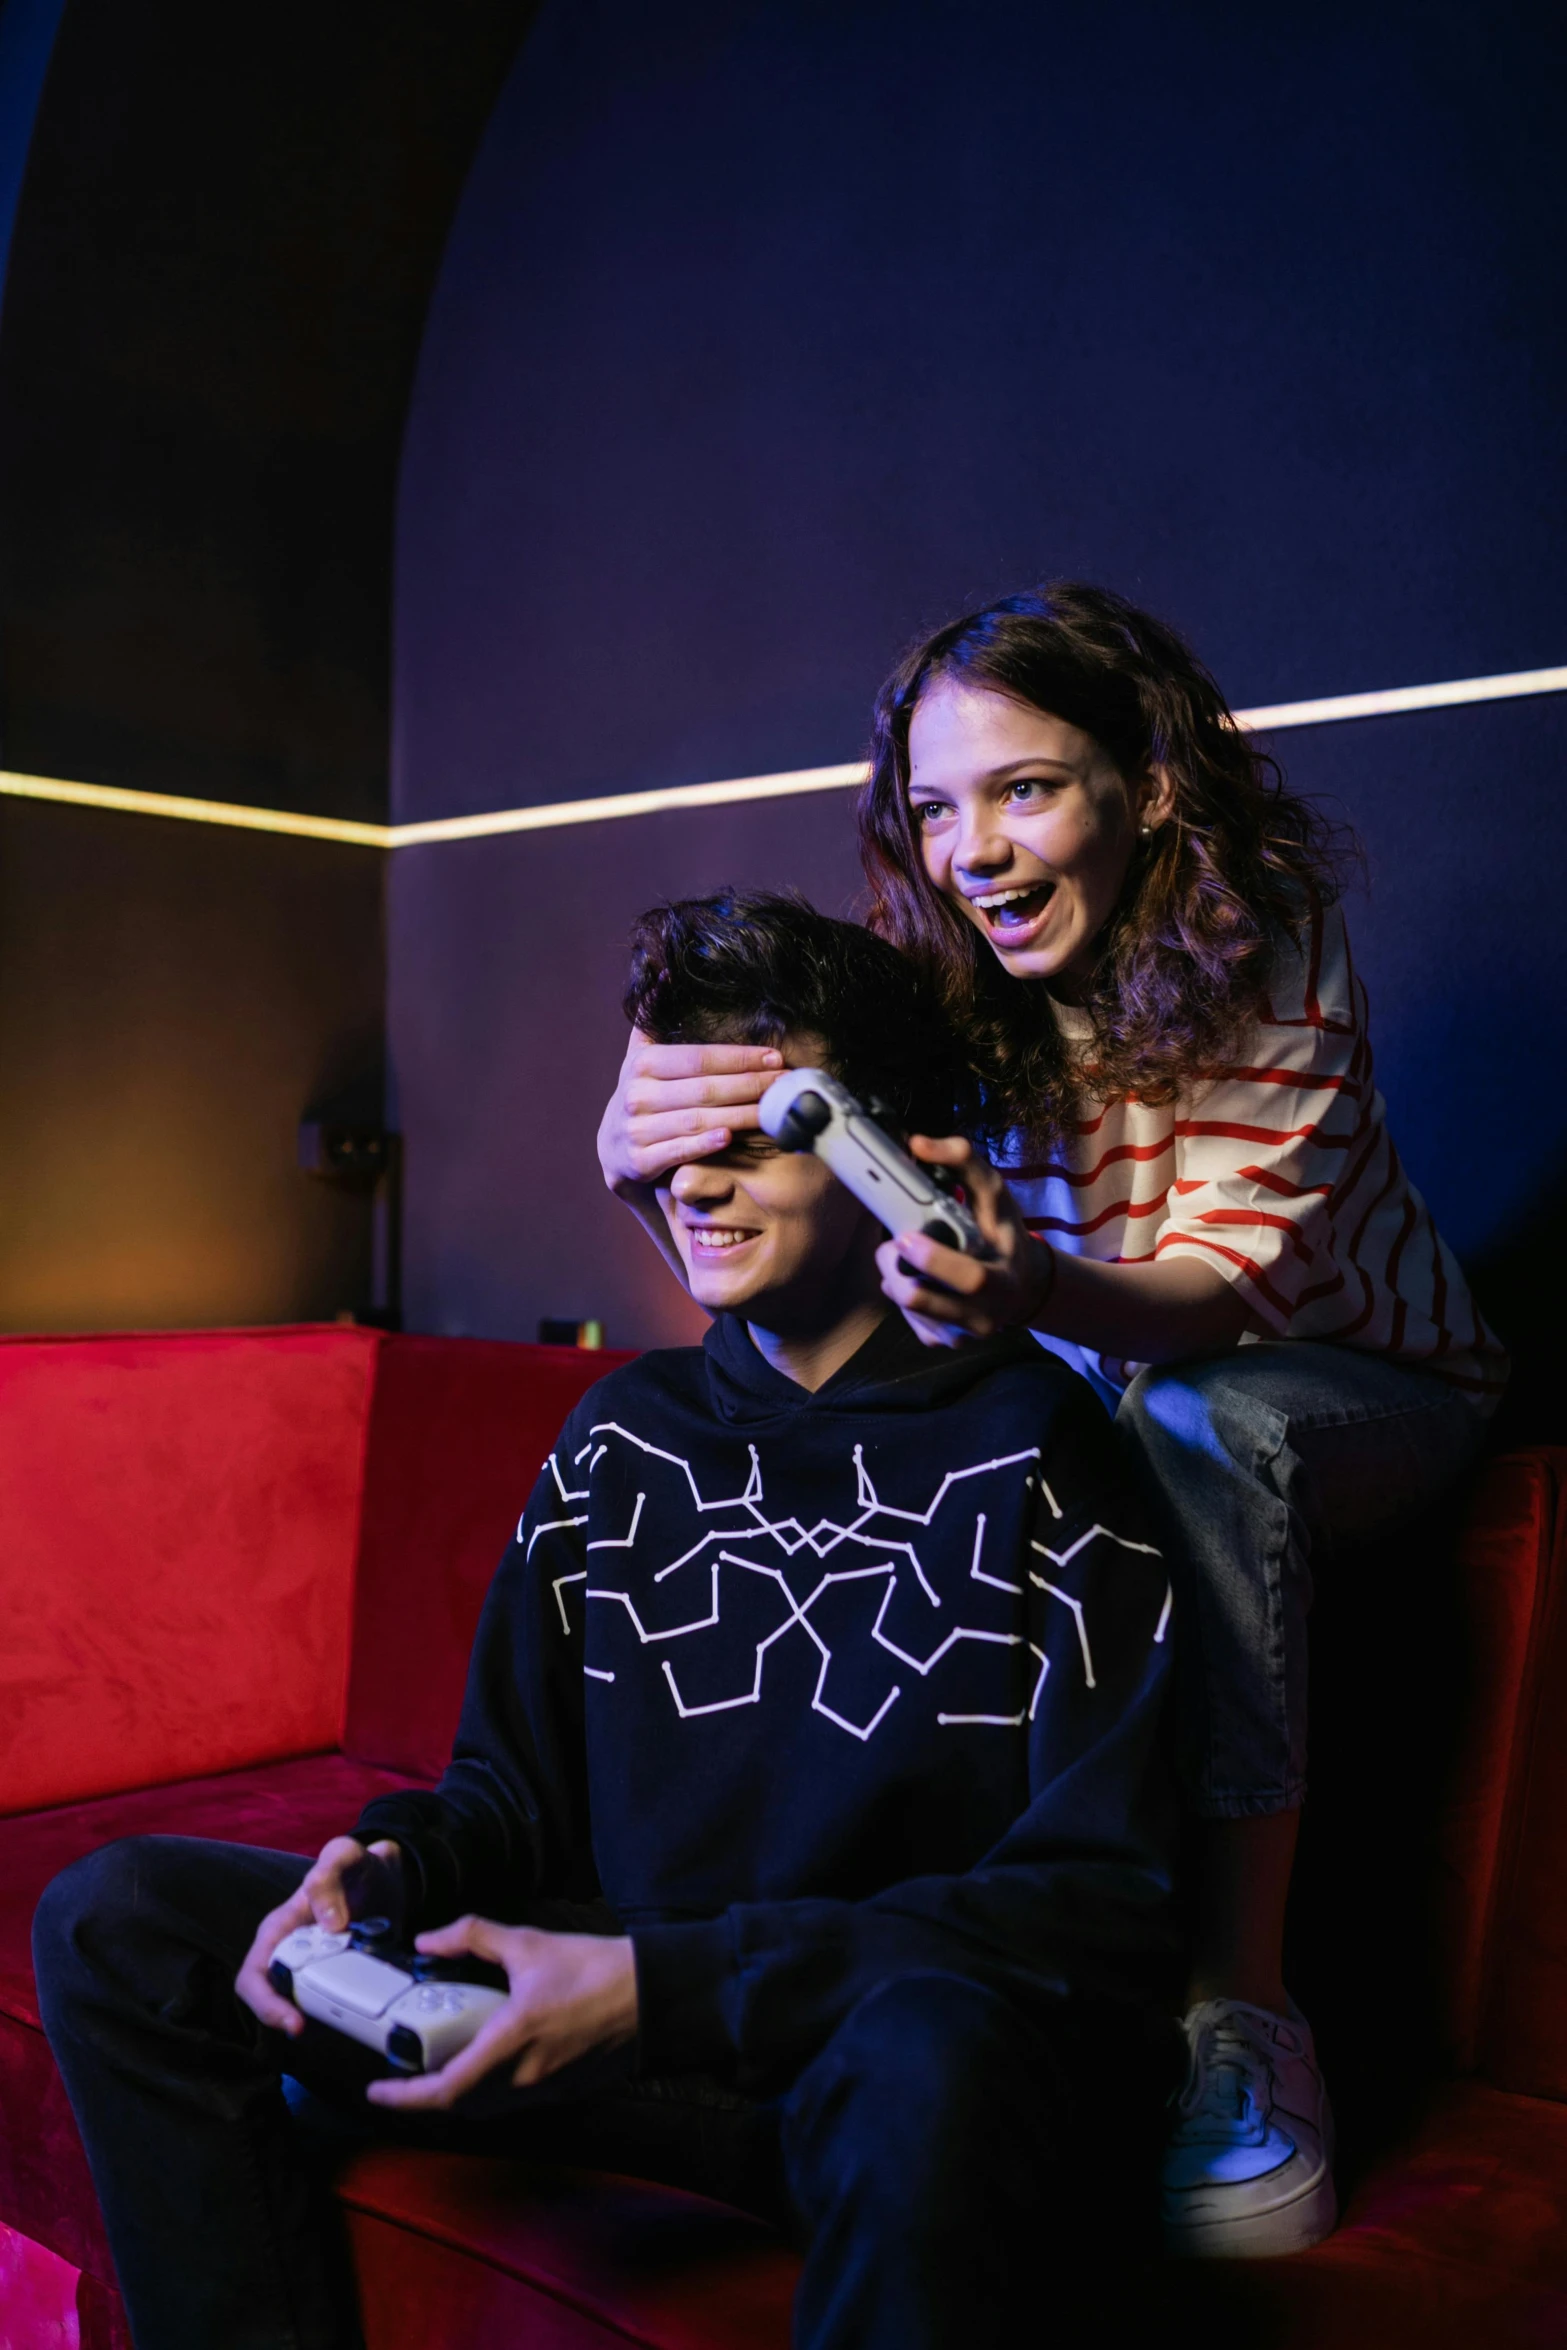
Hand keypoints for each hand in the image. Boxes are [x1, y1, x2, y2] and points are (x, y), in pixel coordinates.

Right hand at [234, 1836, 402, 2037]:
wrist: (388, 1877)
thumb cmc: (358, 1866)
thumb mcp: (344, 1855)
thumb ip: (329, 1873)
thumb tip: (329, 1922)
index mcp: (279, 1929)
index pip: (253, 1977)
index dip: (265, 2004)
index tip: (295, 2022)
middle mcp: (289, 1954)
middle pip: (272, 2000)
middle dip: (290, 2019)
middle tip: (320, 2028)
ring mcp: (312, 1970)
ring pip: (300, 2008)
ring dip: (318, 2022)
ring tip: (344, 2023)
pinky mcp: (336, 1980)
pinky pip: (328, 2007)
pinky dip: (339, 2017)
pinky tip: (360, 2017)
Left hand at [365, 1918, 638, 2111]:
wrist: (651, 1994)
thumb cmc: (593, 1969)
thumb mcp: (529, 1944)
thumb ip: (473, 1938)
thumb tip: (430, 1939)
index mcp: (510, 2042)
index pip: (444, 2090)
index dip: (404, 2098)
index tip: (376, 2091)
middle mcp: (524, 2078)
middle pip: (460, 2105)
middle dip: (427, 2096)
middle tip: (404, 2073)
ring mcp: (545, 2090)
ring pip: (486, 2107)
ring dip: (458, 2095)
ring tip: (440, 2067)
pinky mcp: (563, 2091)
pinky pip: (512, 2102)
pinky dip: (488, 2091)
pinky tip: (487, 2063)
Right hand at [597, 1030, 781, 1194]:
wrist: (613, 1148)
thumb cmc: (643, 1094)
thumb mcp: (641, 1056)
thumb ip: (654, 1020)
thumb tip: (667, 974)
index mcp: (644, 1064)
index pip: (700, 1058)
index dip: (741, 1058)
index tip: (776, 1057)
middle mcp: (637, 1094)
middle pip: (705, 1089)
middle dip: (751, 1085)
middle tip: (786, 1085)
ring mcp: (637, 1129)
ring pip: (698, 1120)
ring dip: (740, 1115)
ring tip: (774, 1112)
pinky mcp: (639, 1160)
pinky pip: (678, 1150)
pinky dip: (703, 1144)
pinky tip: (731, 1137)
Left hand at [876, 1136, 1055, 1346]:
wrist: (1022, 1285)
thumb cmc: (1002, 1233)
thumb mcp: (994, 1193)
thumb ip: (963, 1161)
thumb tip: (917, 1144)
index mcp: (1004, 1278)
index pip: (970, 1279)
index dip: (934, 1260)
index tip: (906, 1237)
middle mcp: (987, 1314)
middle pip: (926, 1302)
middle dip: (897, 1272)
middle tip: (893, 1245)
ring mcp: (965, 1334)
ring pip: (911, 1312)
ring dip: (895, 1280)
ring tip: (902, 1257)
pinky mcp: (946, 1343)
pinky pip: (911, 1322)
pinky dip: (904, 1296)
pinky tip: (915, 1279)